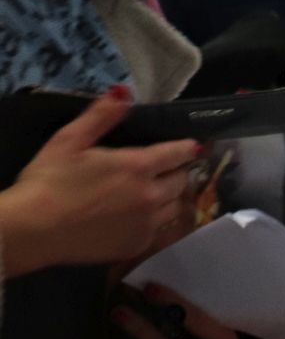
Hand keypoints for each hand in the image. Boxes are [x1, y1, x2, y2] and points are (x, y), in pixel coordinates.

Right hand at [0, 88, 202, 275]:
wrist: (36, 230)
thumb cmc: (49, 181)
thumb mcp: (69, 140)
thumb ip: (100, 117)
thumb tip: (124, 93)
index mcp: (137, 167)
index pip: (176, 154)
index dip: (186, 149)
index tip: (194, 147)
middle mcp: (151, 196)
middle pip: (180, 182)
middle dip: (177, 172)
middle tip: (169, 169)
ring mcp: (148, 224)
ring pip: (175, 207)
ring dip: (171, 197)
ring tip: (159, 191)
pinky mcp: (139, 245)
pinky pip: (160, 230)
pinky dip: (157, 220)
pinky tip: (143, 216)